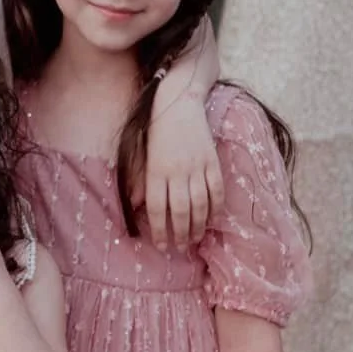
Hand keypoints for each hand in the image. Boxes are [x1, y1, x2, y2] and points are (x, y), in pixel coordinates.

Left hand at [142, 95, 224, 248]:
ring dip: (198, 226)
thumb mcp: (142, 155)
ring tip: (195, 239)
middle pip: (181, 211)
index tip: (160, 245)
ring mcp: (197, 167)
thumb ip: (140, 181)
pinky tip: (211, 219)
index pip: (157, 208)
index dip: (159, 230)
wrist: (179, 103)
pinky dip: (215, 208)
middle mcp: (177, 171)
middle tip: (180, 248)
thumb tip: (136, 206)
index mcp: (156, 171)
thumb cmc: (157, 131)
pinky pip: (216, 191)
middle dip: (181, 234)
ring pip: (200, 204)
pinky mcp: (213, 161)